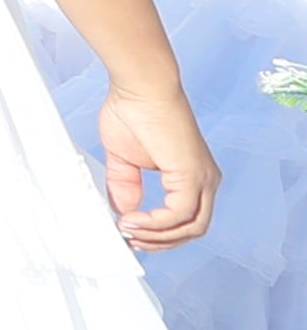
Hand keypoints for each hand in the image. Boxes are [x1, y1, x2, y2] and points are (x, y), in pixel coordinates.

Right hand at [98, 85, 218, 250]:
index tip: (130, 231)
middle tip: (131, 240)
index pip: (187, 218)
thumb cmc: (133, 111)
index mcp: (192, 175)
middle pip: (194, 229)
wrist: (140, 88)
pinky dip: (155, 224)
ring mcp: (202, 178)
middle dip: (161, 242)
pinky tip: (132, 219)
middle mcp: (205, 179)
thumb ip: (127, 187)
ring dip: (157, 237)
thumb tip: (125, 212)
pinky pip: (179, 215)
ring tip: (128, 231)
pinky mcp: (192, 175)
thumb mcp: (125, 160)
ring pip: (191, 228)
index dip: (159, 232)